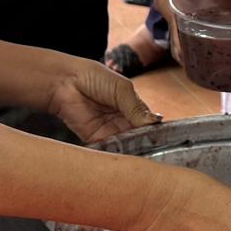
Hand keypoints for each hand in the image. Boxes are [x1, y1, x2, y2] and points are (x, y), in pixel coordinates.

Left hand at [36, 55, 155, 144]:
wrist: (65, 83)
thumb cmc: (93, 77)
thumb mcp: (121, 89)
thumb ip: (136, 107)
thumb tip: (155, 122)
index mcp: (132, 105)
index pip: (148, 121)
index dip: (155, 128)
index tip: (165, 136)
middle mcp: (123, 119)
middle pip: (140, 135)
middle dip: (146, 140)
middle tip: (153, 145)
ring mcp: (110, 130)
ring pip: (127, 144)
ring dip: (133, 147)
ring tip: (141, 149)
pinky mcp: (97, 139)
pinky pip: (111, 149)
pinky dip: (118, 152)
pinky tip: (126, 152)